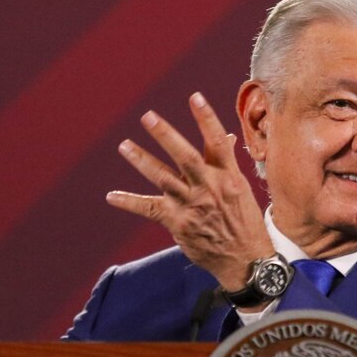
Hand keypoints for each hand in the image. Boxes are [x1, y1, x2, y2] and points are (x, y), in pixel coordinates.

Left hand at [106, 92, 272, 291]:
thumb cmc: (244, 222)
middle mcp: (210, 188)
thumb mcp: (242, 190)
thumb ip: (227, 163)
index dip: (206, 119)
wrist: (245, 260)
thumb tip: (223, 138)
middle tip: (148, 117)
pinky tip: (112, 196)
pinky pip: (149, 209)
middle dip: (166, 136)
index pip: (217, 142)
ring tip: (124, 145)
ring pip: (163, 178)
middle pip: (185, 157)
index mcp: (228, 177)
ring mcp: (192, 206)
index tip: (195, 97)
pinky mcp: (178, 223)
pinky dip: (129, 202)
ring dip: (142, 160)